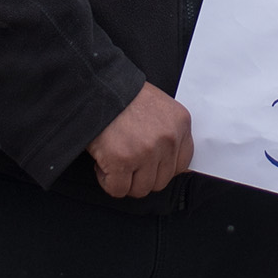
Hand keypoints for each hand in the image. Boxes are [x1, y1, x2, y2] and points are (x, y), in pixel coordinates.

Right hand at [88, 83, 193, 197]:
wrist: (95, 87)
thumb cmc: (122, 96)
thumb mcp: (158, 108)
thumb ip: (167, 133)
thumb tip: (167, 164)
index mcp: (180, 123)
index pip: (181, 165)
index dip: (160, 167)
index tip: (147, 163)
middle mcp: (168, 139)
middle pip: (160, 181)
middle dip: (141, 175)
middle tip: (126, 159)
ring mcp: (146, 151)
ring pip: (140, 189)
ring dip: (124, 180)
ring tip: (114, 159)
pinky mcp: (122, 161)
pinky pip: (118, 189)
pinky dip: (107, 181)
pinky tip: (102, 163)